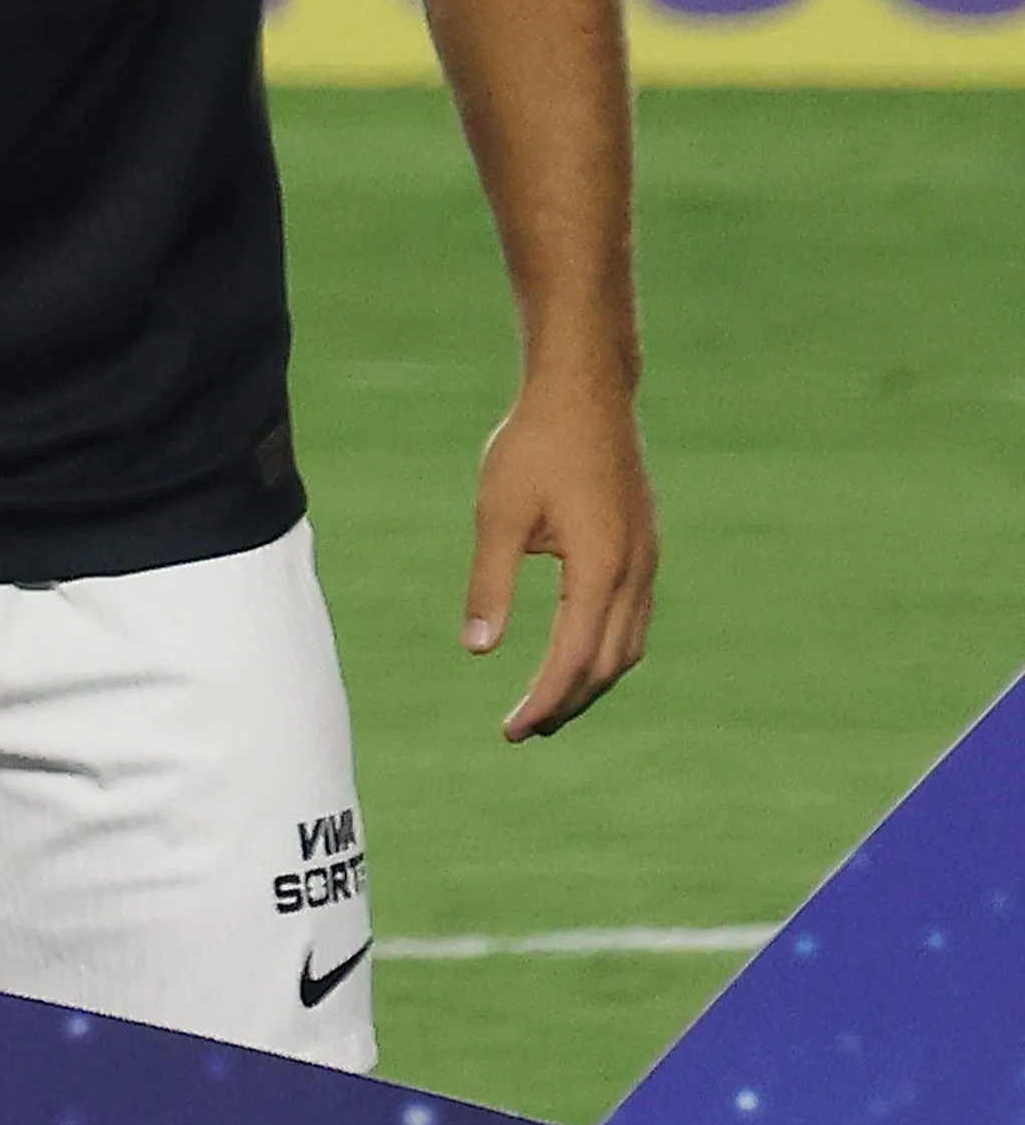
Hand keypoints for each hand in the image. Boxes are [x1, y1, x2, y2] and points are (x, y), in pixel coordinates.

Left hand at [461, 377, 656, 739]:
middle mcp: (635, 571)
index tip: (513, 730)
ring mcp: (647, 558)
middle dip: (568, 702)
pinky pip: (632, 617)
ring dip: (590, 680)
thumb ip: (489, 584)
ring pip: (628, 644)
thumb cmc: (535, 446)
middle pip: (608, 663)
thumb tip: (478, 649)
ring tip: (548, 706)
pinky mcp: (643, 545)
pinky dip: (606, 648)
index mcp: (601, 568)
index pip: (574, 658)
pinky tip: (576, 655)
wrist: (586, 393)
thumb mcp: (497, 515)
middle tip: (522, 731)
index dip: (545, 700)